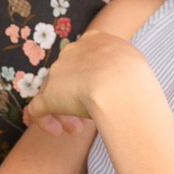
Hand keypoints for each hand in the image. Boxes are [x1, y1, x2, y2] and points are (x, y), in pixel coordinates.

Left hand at [23, 33, 149, 136]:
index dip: (91, 77)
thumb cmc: (136, 78)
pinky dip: (45, 121)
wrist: (121, 84)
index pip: (86, 58)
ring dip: (65, 112)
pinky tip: (57, 133)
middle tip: (88, 116)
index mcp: (94, 40)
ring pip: (54, 92)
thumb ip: (124, 71)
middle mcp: (72, 51)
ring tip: (77, 130)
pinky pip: (38, 109)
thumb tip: (124, 86)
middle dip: (77, 96)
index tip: (101, 93)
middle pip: (69, 75)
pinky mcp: (47, 95)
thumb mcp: (135, 65)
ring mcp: (57, 72)